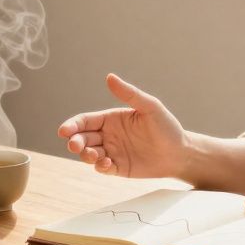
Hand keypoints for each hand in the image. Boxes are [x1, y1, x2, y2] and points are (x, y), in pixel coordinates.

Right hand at [57, 74, 187, 178]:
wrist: (180, 153)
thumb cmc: (166, 127)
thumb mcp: (150, 107)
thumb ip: (129, 94)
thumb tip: (109, 77)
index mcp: (111, 118)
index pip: (85, 121)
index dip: (72, 125)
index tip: (64, 131)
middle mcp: (108, 135)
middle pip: (82, 138)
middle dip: (74, 142)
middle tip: (74, 145)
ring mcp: (112, 152)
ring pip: (89, 154)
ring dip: (86, 155)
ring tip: (93, 156)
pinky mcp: (118, 168)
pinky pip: (102, 168)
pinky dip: (100, 167)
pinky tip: (106, 164)